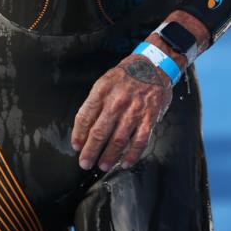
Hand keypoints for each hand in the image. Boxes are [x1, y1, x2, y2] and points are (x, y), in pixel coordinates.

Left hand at [70, 56, 172, 171]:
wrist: (154, 64)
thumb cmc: (128, 74)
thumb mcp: (106, 81)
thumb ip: (96, 102)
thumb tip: (85, 126)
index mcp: (102, 92)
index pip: (84, 117)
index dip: (78, 135)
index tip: (76, 147)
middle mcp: (116, 102)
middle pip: (99, 132)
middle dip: (90, 151)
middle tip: (85, 163)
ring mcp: (134, 111)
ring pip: (118, 140)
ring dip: (109, 156)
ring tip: (102, 165)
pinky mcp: (149, 118)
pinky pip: (139, 141)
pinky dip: (131, 155)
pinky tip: (125, 162)